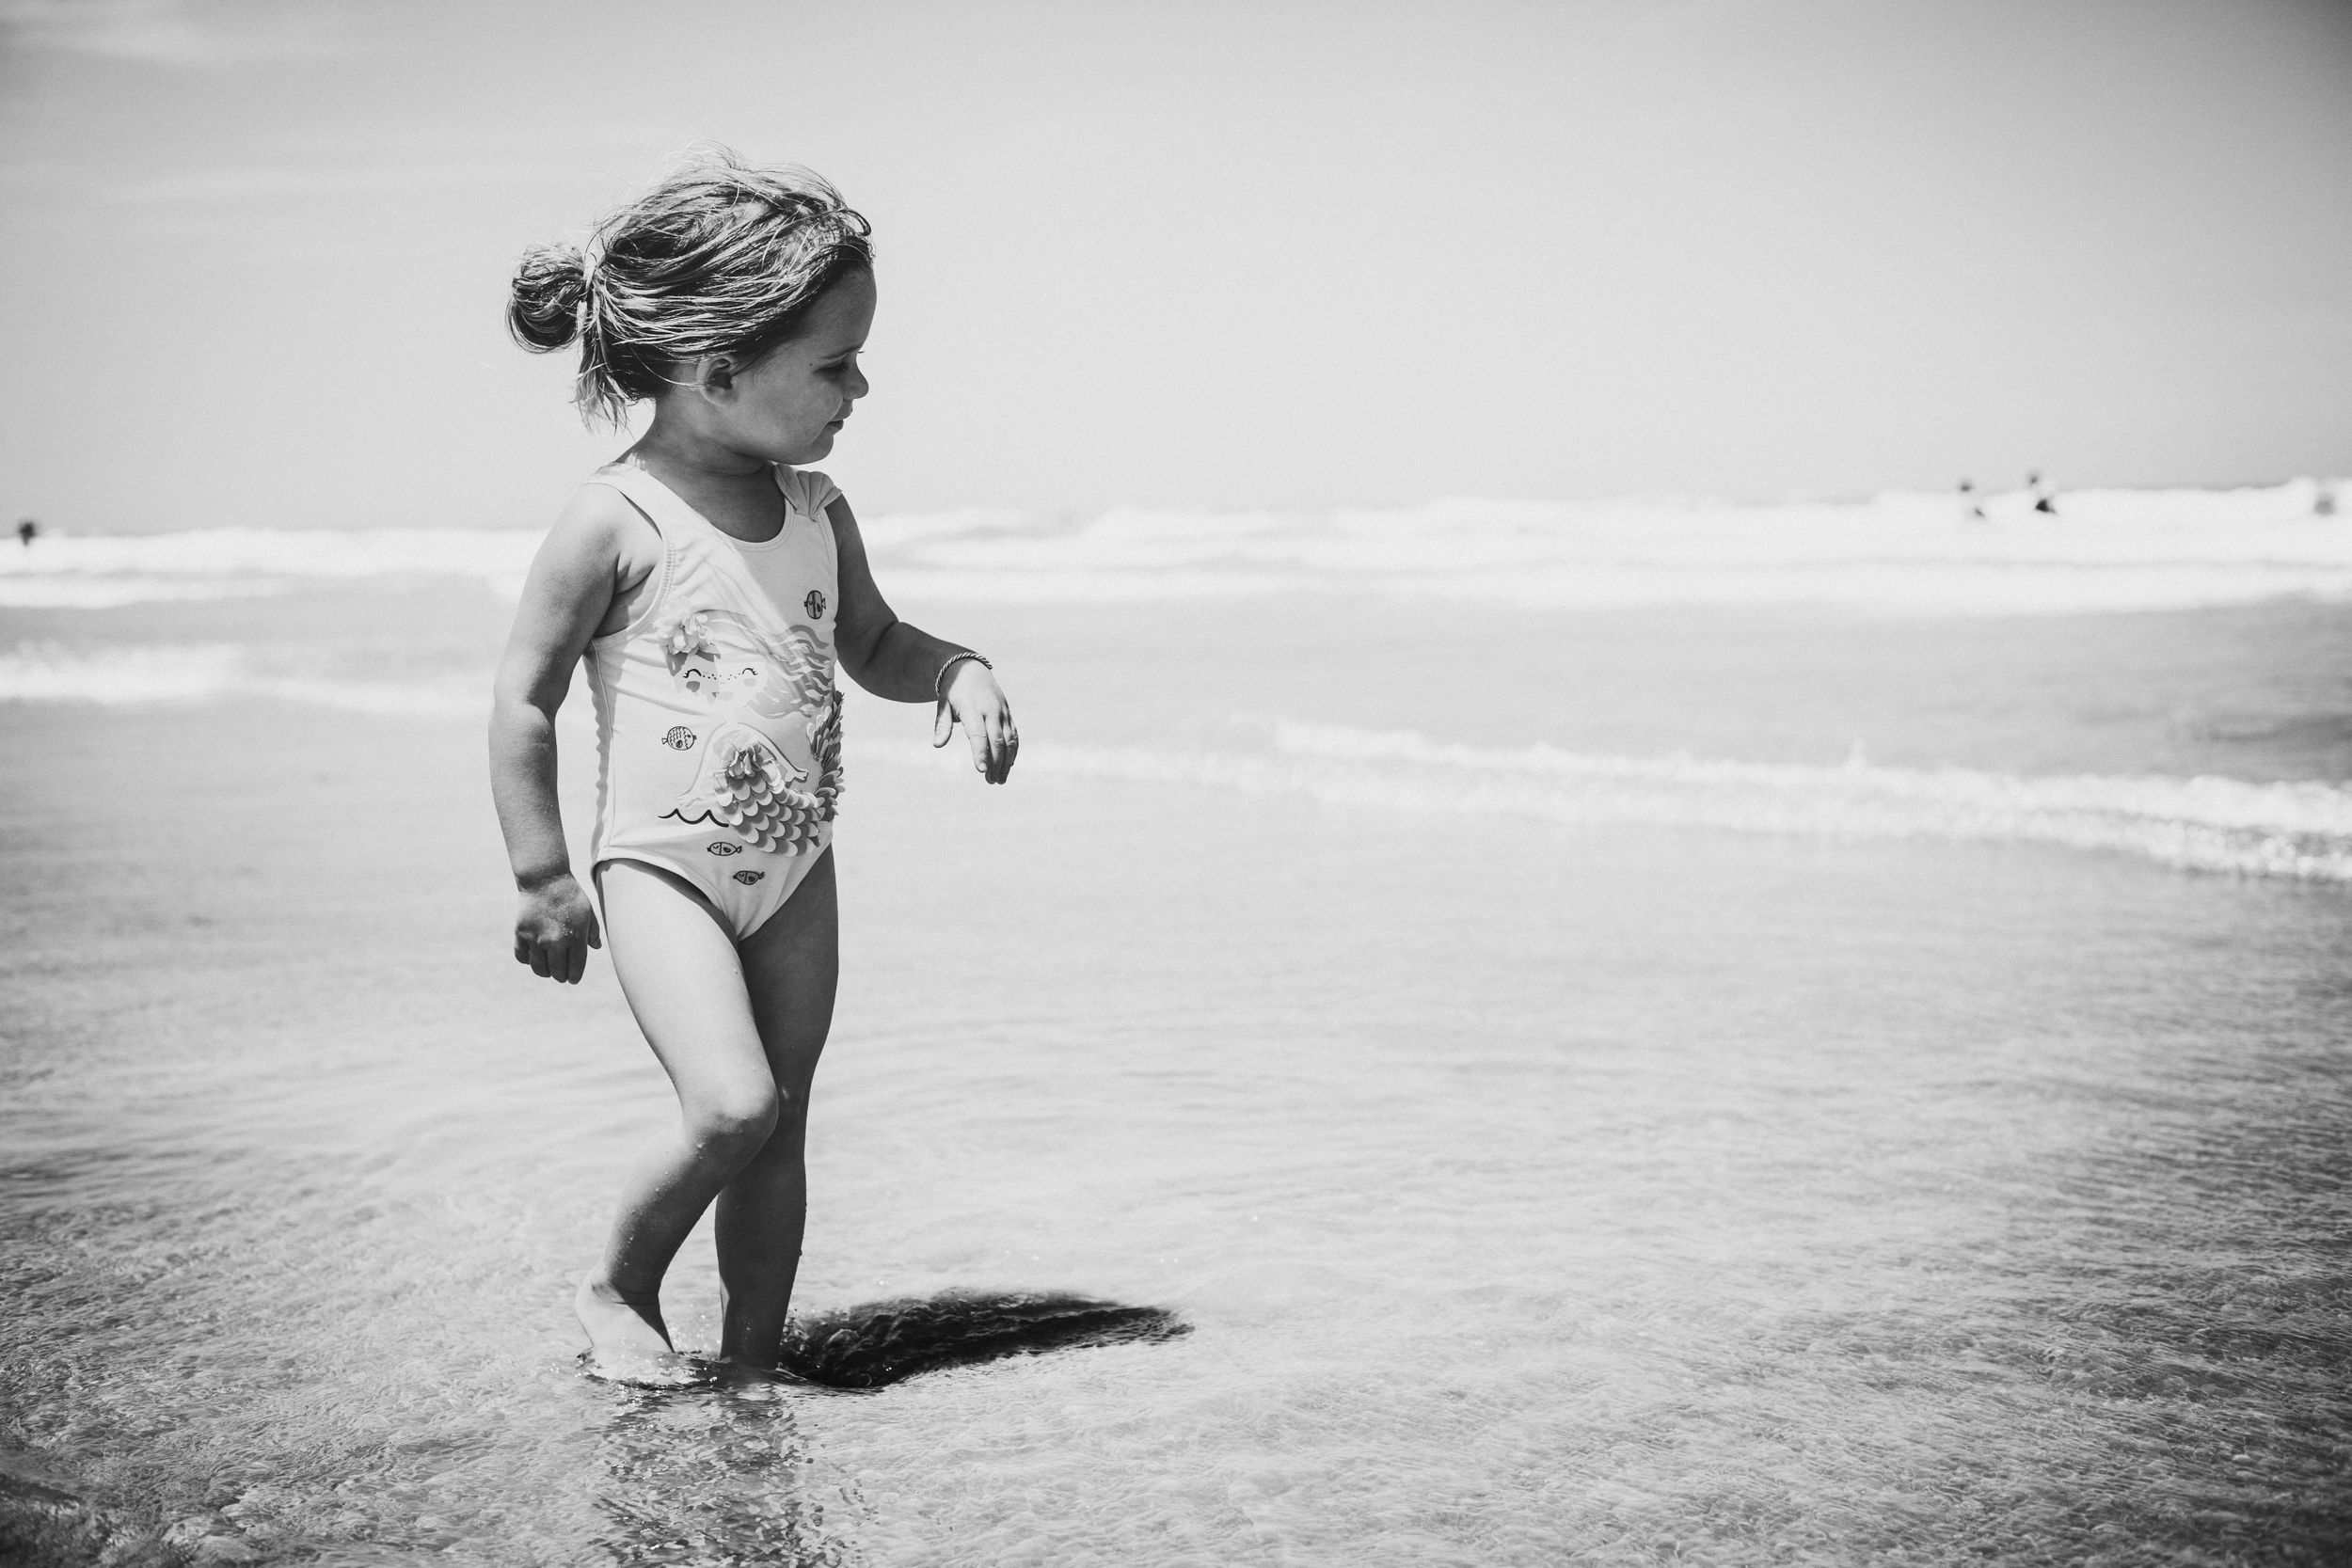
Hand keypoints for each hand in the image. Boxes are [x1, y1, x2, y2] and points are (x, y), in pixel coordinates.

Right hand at [514, 871, 601, 982]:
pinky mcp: (521, 934)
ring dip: (545, 972)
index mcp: (575, 937)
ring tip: (548, 970)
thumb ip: (592, 931)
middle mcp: (555, 941)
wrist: (545, 879)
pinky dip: (528, 961)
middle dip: (561, 976)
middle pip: (557, 972)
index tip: (573, 979)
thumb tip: (596, 947)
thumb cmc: (570, 895)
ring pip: (539, 968)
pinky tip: (533, 957)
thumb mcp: (587, 912)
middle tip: (561, 976)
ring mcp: (536, 938)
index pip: (576, 967)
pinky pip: (522, 957)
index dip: (575, 976)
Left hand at [931, 659, 1017, 783]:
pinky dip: (1013, 752)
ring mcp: (1002, 712)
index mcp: (973, 709)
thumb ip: (942, 724)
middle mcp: (991, 711)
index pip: (978, 735)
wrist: (971, 668)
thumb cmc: (953, 690)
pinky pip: (1014, 735)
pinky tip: (1008, 766)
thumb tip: (937, 745)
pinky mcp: (1008, 714)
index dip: (981, 753)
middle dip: (994, 762)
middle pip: (997, 741)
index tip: (981, 771)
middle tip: (989, 781)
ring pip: (1009, 740)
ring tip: (999, 779)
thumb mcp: (943, 703)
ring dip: (1006, 761)